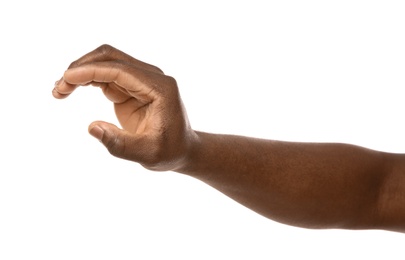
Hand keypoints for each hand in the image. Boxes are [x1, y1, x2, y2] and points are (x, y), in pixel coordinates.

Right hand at [53, 44, 196, 170]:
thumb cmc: (170, 151)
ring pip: (105, 63)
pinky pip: (106, 76)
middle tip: (59, 88)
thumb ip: (120, 144)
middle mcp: (151, 77)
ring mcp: (141, 80)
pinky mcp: (132, 87)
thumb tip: (92, 127)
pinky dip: (86, 80)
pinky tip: (70, 90)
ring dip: (81, 72)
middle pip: (111, 58)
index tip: (66, 80)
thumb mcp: (147, 154)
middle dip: (82, 68)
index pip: (120, 70)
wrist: (182, 149)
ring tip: (59, 91)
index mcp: (160, 88)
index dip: (91, 71)